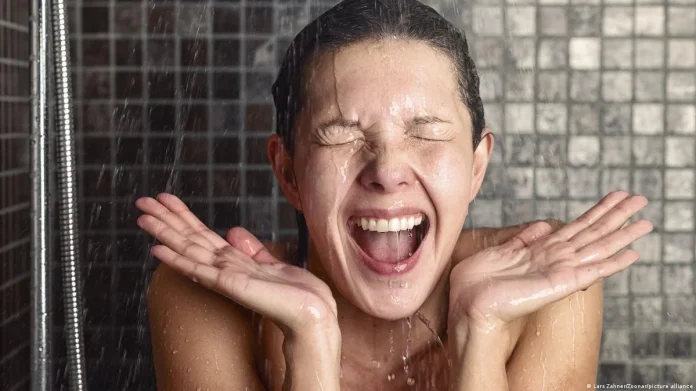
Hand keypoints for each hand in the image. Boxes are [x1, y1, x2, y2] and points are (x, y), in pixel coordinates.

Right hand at [135, 193, 338, 336]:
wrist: (310, 313)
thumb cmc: (295, 294)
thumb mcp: (272, 263)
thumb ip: (251, 250)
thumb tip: (233, 232)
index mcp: (233, 261)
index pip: (201, 234)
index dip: (182, 215)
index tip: (165, 199)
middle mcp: (223, 268)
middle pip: (188, 238)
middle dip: (165, 219)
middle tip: (141, 202)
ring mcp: (223, 277)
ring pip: (187, 249)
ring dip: (164, 234)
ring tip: (142, 218)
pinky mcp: (228, 285)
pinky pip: (198, 270)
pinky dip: (177, 259)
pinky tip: (158, 250)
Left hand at [448, 191, 652, 336]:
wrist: (469, 304)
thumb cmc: (478, 283)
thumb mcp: (502, 251)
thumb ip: (524, 239)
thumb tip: (543, 226)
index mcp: (543, 250)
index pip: (578, 226)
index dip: (598, 210)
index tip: (617, 196)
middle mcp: (556, 259)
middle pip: (594, 232)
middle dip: (618, 215)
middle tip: (642, 199)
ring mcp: (560, 271)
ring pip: (598, 247)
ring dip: (623, 234)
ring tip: (646, 222)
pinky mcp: (560, 283)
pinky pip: (592, 271)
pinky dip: (613, 263)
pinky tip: (632, 254)